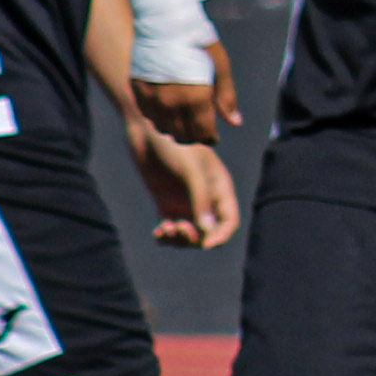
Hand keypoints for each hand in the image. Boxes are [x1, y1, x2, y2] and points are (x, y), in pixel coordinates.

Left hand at [129, 117, 238, 249]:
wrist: (146, 130)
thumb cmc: (173, 144)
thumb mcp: (190, 169)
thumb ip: (200, 199)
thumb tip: (208, 232)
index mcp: (219, 188)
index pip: (229, 221)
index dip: (221, 235)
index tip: (206, 244)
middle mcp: (205, 199)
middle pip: (209, 233)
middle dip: (195, 238)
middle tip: (177, 228)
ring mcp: (185, 203)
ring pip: (189, 235)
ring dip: (179, 240)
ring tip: (164, 230)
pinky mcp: (167, 204)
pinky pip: (171, 230)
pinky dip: (166, 237)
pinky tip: (158, 233)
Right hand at [132, 35, 238, 146]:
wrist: (164, 20)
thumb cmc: (197, 40)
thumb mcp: (220, 66)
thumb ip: (226, 97)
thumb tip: (235, 123)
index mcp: (196, 96)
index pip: (203, 133)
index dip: (210, 138)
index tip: (213, 136)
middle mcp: (172, 102)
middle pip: (183, 136)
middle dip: (194, 136)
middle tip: (199, 129)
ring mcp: (153, 98)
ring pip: (164, 129)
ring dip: (176, 129)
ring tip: (183, 119)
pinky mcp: (138, 91)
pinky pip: (149, 116)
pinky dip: (159, 118)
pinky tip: (167, 109)